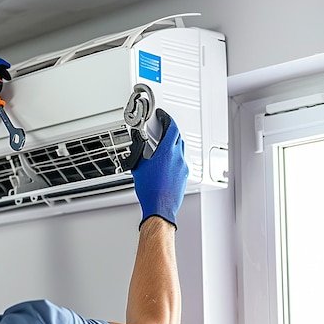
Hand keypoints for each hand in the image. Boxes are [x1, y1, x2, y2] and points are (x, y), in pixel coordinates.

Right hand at [131, 108, 188, 227]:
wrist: (160, 208)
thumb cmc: (150, 191)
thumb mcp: (139, 167)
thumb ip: (141, 152)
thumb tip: (139, 143)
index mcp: (166, 152)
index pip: (171, 128)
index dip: (167, 119)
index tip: (163, 116)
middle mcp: (177, 158)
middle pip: (178, 137)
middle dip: (170, 130)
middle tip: (162, 128)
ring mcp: (183, 167)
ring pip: (180, 149)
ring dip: (173, 144)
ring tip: (163, 146)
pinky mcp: (184, 176)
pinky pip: (180, 161)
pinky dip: (174, 157)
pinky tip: (165, 163)